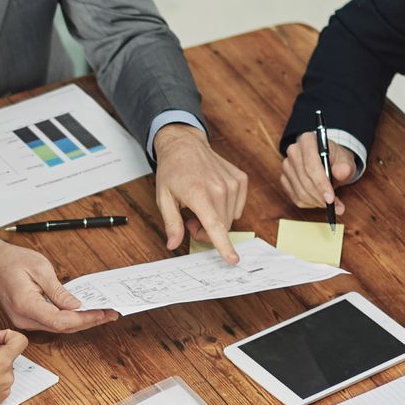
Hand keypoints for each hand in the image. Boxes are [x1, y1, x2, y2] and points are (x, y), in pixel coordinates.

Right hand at [0, 235, 118, 334]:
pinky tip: (83, 312)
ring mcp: (24, 321)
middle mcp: (23, 319)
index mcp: (25, 305)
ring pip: (58, 327)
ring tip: (101, 312)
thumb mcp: (39, 268)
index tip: (102, 313)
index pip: (60, 321)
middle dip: (88, 321)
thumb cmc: (12, 261)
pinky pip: (51, 323)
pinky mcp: (27, 319)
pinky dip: (69, 318)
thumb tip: (76, 306)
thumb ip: (58, 290)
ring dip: (80, 321)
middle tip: (110, 313)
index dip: (84, 319)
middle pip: (62, 328)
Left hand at [152, 124, 249, 261]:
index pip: (215, 225)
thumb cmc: (172, 171)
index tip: (233, 260)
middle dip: (206, 231)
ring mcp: (233, 183)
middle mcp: (220, 188)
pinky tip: (213, 198)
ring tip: (200, 206)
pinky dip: (226, 209)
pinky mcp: (241, 180)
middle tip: (190, 220)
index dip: (224, 245)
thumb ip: (171, 224)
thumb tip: (173, 245)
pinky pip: (237, 208)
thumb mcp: (164, 198)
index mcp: (199, 193)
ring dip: (216, 220)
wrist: (185, 144)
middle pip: (221, 228)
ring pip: (230, 219)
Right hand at [279, 130, 357, 214]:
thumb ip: (345, 166)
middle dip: (320, 196)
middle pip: (304, 180)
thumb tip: (340, 173)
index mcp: (308, 140)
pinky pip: (295, 197)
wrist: (329, 160)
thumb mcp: (346, 160)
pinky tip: (320, 201)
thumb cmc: (336, 159)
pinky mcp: (284, 179)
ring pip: (299, 191)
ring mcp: (287, 166)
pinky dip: (309, 203)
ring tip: (330, 204)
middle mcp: (293, 151)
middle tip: (335, 206)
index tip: (331, 198)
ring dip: (316, 202)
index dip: (321, 184)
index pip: (311, 165)